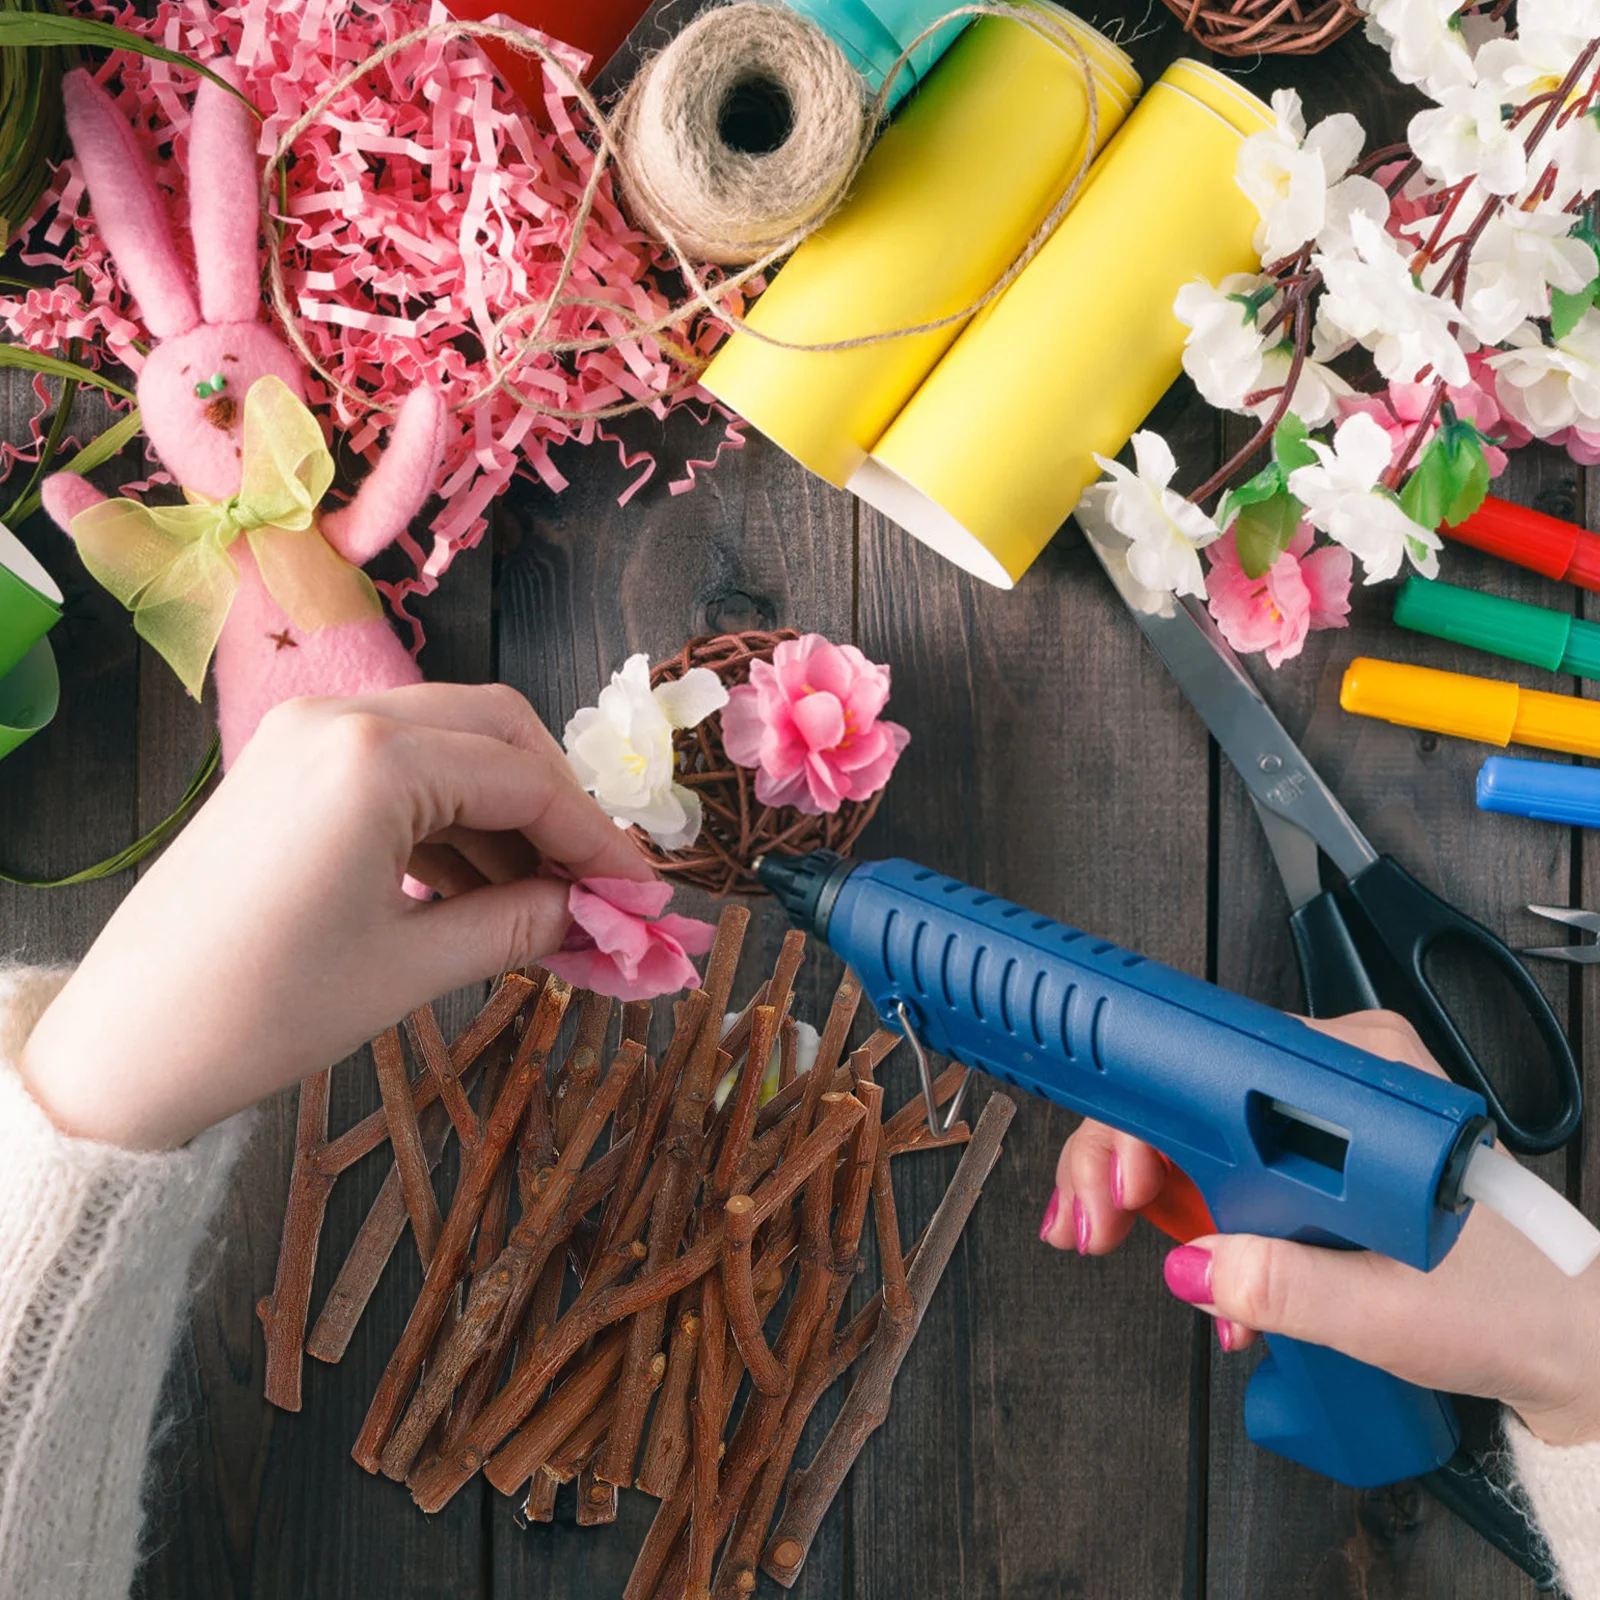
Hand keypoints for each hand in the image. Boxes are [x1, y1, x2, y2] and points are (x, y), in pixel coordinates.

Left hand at [19, 684, 651, 1150]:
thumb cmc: (265, 1010)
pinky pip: (400, 767)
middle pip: (496, 731)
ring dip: (506, 812)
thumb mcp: (411, 967)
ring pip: (450, 744)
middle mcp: (344, 718)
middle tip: (595, 883)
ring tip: (542, 899)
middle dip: (557, 805)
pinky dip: (451, 816)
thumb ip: (520, 924)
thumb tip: (597, 914)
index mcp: (376, 759)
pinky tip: (480, 883)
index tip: (642, 892)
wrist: (125, 1041)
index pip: (526, 780)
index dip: (596, 839)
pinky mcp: (289, 762)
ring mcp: (308, 733)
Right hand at [1042, 1011, 1599, 1448]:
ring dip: (1144, 1191)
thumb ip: (1288, 1289)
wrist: (1570, 1341)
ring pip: (1194, 1127)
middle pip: (1187, 1094)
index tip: (1115, 1183)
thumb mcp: (1389, 1311)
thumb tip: (1194, 1266)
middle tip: (1091, 1225)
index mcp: (1361, 1081)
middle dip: (1120, 1162)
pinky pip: (1225, 1157)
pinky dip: (1186, 1206)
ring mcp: (1323, 1111)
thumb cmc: (1513, 1307)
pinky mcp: (1318, 1147)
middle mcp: (1338, 1076)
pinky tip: (1196, 1267)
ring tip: (1113, 1240)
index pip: (1214, 1072)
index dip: (1144, 1125)